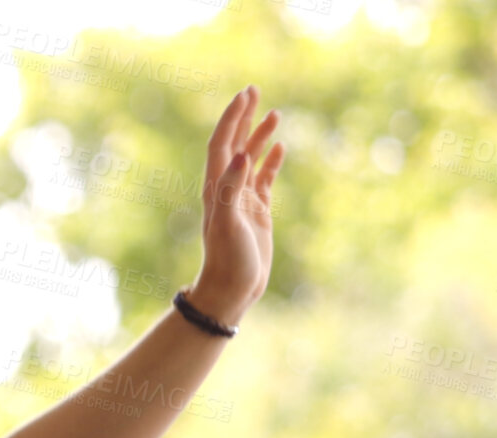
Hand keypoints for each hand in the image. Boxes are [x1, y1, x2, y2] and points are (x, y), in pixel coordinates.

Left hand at [190, 84, 285, 326]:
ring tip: (274, 114)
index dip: (232, 118)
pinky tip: (280, 147)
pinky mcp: (257, 212)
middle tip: (254, 90)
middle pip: (234, 144)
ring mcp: (242, 199)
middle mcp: (227, 189)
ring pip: (251, 159)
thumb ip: (232, 188)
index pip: (222, 143)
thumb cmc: (228, 258)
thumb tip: (241, 155)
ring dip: (259, 136)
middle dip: (243, 117)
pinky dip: (270, 162)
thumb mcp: (228, 222)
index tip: (245, 94)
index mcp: (216, 187)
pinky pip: (264, 180)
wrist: (232, 288)